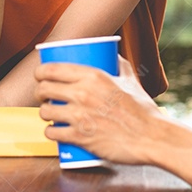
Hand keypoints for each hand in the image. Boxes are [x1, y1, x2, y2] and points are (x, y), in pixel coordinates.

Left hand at [34, 60, 164, 166]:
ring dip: (44, 113)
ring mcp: (80, 116)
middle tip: (44, 96)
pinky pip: (53, 133)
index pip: (52, 69)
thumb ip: (120, 65)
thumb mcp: (130, 81)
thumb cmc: (143, 110)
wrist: (152, 138)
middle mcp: (83, 93)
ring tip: (50, 114)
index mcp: (93, 75)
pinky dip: (50, 133)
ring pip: (45, 111)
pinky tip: (53, 132)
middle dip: (39, 92)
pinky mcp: (80, 137)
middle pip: (44, 88)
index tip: (40, 76)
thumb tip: (113, 54)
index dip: (40, 72)